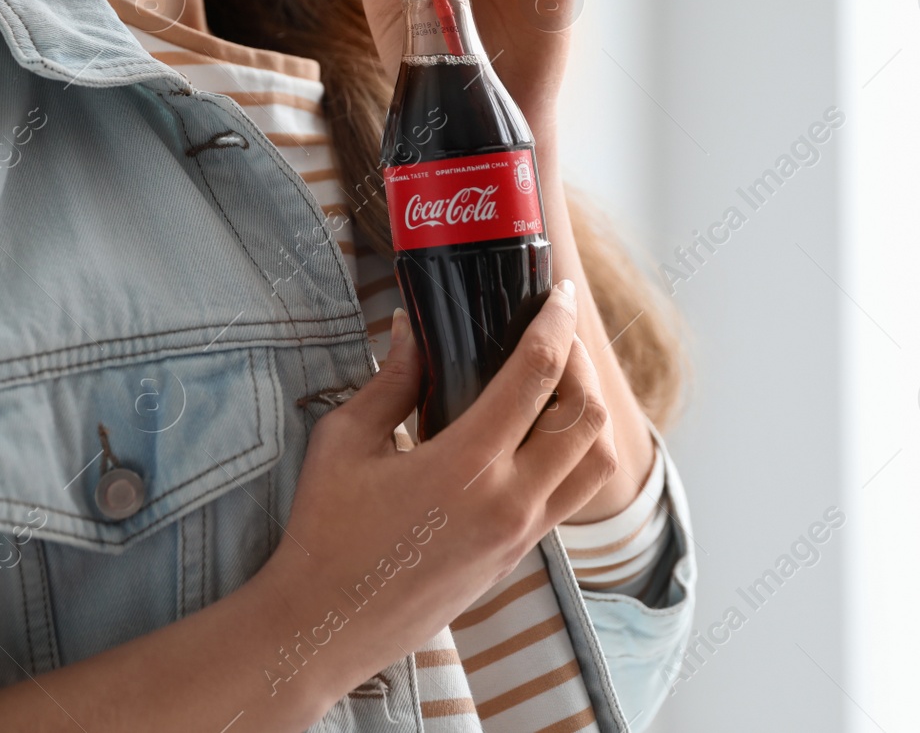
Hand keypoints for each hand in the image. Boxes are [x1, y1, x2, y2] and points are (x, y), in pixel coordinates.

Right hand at [250, 281, 617, 711]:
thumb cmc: (326, 532)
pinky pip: (571, 495)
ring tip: (557, 382)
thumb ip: (391, 380)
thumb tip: (413, 327)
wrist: (325, 625)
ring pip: (594, 463)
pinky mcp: (517, 557)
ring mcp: (519, 535)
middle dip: (580, 363)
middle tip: (554, 335)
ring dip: (588, 413)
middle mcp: (508, 502)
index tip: (557, 294)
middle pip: (587, 417)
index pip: (538, 377)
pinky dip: (573, 454)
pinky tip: (538, 433)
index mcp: (466, 466)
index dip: (555, 324)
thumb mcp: (345, 441)